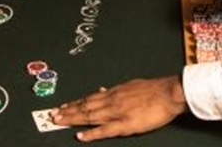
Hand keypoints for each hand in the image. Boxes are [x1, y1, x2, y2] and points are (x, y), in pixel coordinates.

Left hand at [51, 76, 187, 141]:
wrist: (168, 93)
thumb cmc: (152, 90)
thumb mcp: (130, 85)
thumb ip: (115, 90)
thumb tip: (102, 90)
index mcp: (113, 92)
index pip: (88, 98)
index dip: (74, 103)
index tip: (62, 106)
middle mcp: (111, 101)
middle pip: (85, 107)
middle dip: (68, 112)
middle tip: (53, 116)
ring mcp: (116, 112)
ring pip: (90, 116)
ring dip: (73, 119)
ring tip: (59, 122)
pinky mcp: (125, 124)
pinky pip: (104, 130)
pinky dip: (91, 133)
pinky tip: (80, 136)